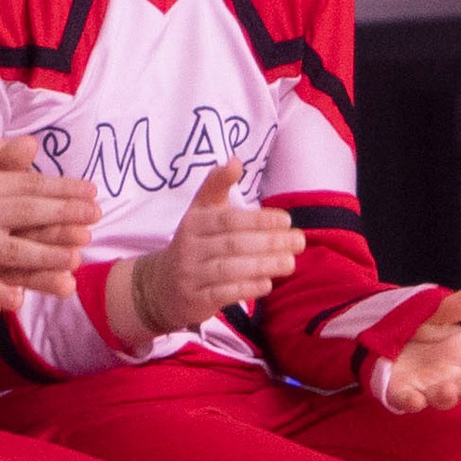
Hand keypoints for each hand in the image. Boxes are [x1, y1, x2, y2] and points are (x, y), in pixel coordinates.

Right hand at [0, 135, 99, 326]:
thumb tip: (31, 143)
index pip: (27, 185)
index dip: (62, 188)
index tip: (91, 191)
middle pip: (29, 214)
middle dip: (67, 215)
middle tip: (97, 217)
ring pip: (16, 253)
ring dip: (50, 256)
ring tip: (78, 256)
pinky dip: (4, 293)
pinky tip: (26, 296)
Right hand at [108, 161, 300, 344]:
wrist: (161, 286)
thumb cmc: (194, 243)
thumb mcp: (200, 212)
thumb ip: (217, 185)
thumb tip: (236, 160)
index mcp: (193, 222)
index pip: (228, 219)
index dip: (258, 219)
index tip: (286, 220)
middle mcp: (189, 247)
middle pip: (232, 244)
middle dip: (269, 242)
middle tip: (299, 241)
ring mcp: (190, 275)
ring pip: (229, 269)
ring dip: (263, 265)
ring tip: (290, 262)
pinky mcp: (194, 300)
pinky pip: (222, 294)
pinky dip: (246, 288)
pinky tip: (267, 284)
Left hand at [382, 279, 460, 415]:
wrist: (379, 330)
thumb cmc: (417, 322)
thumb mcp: (436, 310)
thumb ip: (457, 306)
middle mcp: (451, 374)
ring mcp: (427, 386)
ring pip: (441, 397)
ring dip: (446, 397)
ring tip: (448, 391)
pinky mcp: (401, 392)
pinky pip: (407, 400)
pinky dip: (411, 402)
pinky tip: (416, 399)